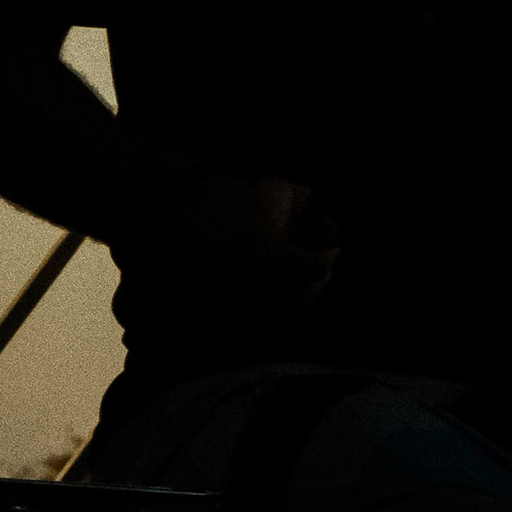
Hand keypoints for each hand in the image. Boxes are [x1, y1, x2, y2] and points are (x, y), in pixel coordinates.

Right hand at [123, 173, 341, 348]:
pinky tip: (280, 292)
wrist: (177, 217)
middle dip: (317, 277)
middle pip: (305, 293)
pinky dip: (277, 309)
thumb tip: (331, 234)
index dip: (329, 258)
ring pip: (287, 312)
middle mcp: (255, 287)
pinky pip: (263, 321)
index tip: (333, 250)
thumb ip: (313, 209)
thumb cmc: (232, 199)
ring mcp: (238, 305)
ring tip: (302, 278)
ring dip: (301, 295)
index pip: (317, 268)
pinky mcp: (225, 315)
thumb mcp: (277, 190)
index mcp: (271, 256)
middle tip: (321, 266)